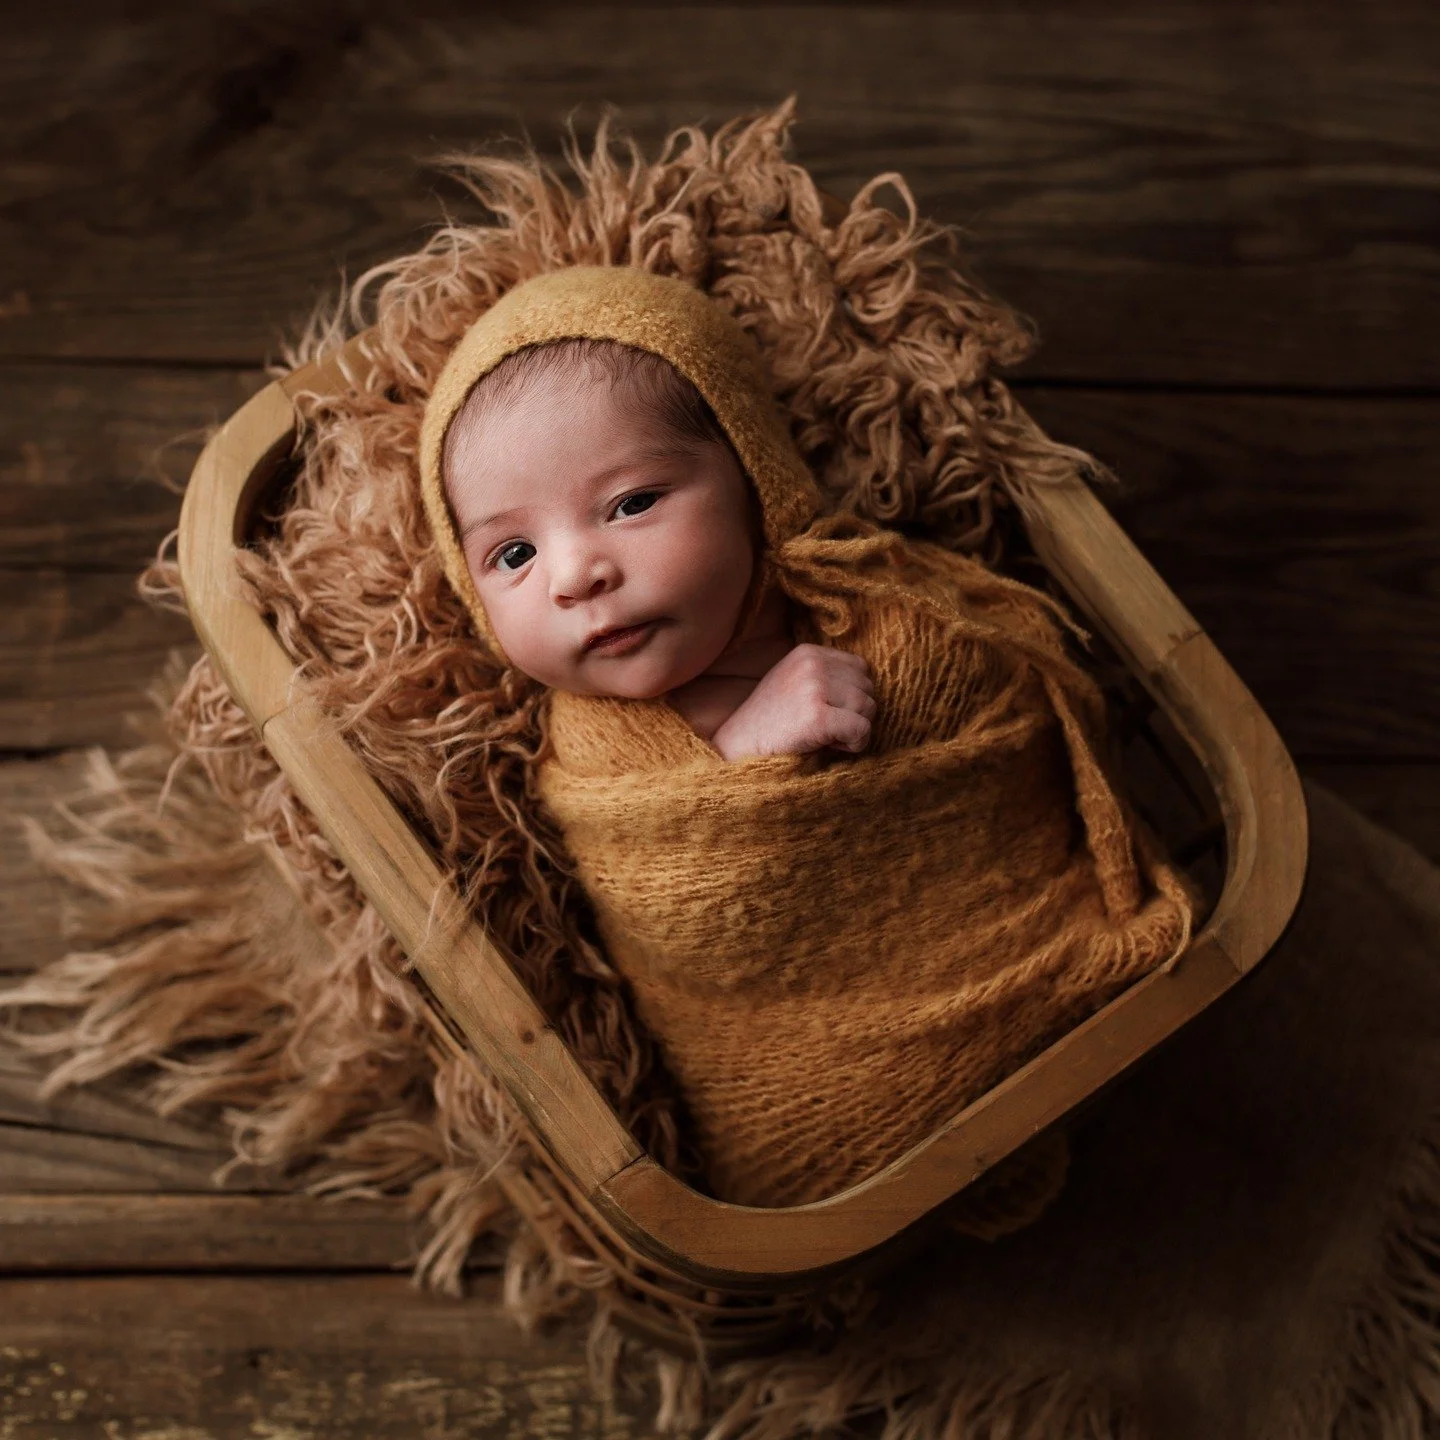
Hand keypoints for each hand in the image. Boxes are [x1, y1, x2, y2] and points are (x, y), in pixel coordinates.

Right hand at [711, 644, 875, 760]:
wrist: (739, 746)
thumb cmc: (771, 722)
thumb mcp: (795, 683)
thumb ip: (826, 676)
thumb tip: (868, 688)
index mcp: (808, 653)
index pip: (861, 668)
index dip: (851, 696)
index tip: (829, 712)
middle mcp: (813, 664)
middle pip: (868, 688)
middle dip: (855, 713)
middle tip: (826, 729)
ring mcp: (815, 688)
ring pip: (868, 708)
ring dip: (854, 730)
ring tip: (826, 737)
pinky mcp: (817, 716)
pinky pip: (861, 729)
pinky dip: (854, 744)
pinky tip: (831, 747)